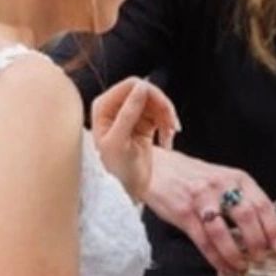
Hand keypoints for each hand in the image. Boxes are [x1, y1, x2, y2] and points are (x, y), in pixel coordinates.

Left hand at [89, 77, 178, 203]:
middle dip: (162, 107)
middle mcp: (115, 108)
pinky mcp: (143, 124)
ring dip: (167, 118)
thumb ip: (129, 112)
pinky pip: (161, 115)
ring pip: (157, 103)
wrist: (127, 190)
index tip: (165, 110)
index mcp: (103, 107)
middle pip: (147, 91)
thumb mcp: (120, 141)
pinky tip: (167, 140)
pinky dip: (168, 126)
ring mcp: (130, 115)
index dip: (151, 94)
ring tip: (170, 137)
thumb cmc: (116, 170)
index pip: (131, 85)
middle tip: (172, 126)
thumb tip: (142, 87)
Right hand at [141, 146, 275, 275]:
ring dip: (235, 253)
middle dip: (257, 242)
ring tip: (242, 265)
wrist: (158, 168)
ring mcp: (202, 199)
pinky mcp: (183, 212)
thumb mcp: (225, 180)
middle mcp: (222, 186)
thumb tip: (264, 230)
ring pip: (223, 231)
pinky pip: (203, 240)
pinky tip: (222, 265)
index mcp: (238, 178)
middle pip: (247, 217)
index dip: (274, 228)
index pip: (263, 204)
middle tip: (262, 258)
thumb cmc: (194, 176)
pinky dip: (215, 256)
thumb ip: (243, 201)